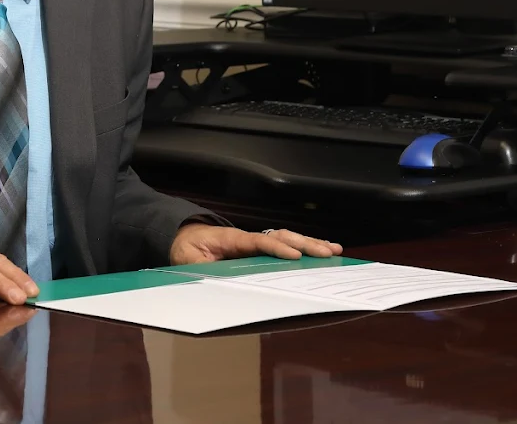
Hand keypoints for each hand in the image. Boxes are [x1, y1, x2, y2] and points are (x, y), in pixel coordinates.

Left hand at [169, 223, 341, 264]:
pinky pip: (283, 245)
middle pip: (280, 237)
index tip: (294, 256)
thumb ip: (202, 269)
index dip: (277, 248)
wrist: (182, 236)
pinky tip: (320, 252)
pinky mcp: (257, 248)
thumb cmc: (187, 248)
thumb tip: (216, 280)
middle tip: (327, 253)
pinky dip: (303, 247)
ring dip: (310, 244)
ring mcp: (254, 242)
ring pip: (286, 239)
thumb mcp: (188, 260)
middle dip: (305, 244)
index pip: (258, 242)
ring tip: (333, 250)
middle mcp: (247, 238)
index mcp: (232, 240)